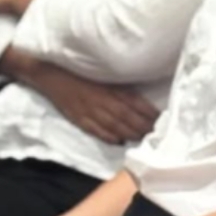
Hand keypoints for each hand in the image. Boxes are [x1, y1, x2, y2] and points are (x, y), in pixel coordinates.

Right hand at [40, 77, 160, 145]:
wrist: (53, 74)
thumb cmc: (83, 73)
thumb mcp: (106, 77)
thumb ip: (123, 90)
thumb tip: (142, 104)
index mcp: (111, 87)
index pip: (136, 103)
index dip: (150, 113)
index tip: (162, 121)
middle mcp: (103, 100)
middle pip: (128, 117)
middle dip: (143, 127)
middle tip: (157, 135)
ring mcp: (90, 110)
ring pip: (114, 126)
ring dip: (130, 134)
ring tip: (142, 140)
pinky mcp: (78, 118)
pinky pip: (95, 130)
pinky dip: (108, 137)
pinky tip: (118, 142)